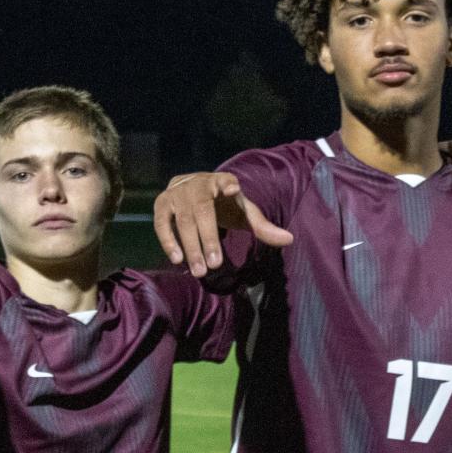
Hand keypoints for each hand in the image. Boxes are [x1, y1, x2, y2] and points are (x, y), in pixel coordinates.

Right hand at [153, 172, 293, 276]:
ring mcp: (177, 193)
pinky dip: (168, 241)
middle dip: (208, 238)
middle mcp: (198, 184)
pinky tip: (178, 260)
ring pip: (183, 220)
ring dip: (190, 247)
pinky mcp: (162, 203)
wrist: (194, 190)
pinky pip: (162, 223)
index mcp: (222, 181)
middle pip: (203, 211)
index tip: (233, 189)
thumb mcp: (244, 212)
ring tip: (199, 271)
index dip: (228, 184)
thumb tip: (289, 240)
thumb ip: (263, 226)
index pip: (226, 181)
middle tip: (214, 265)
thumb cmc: (225, 204)